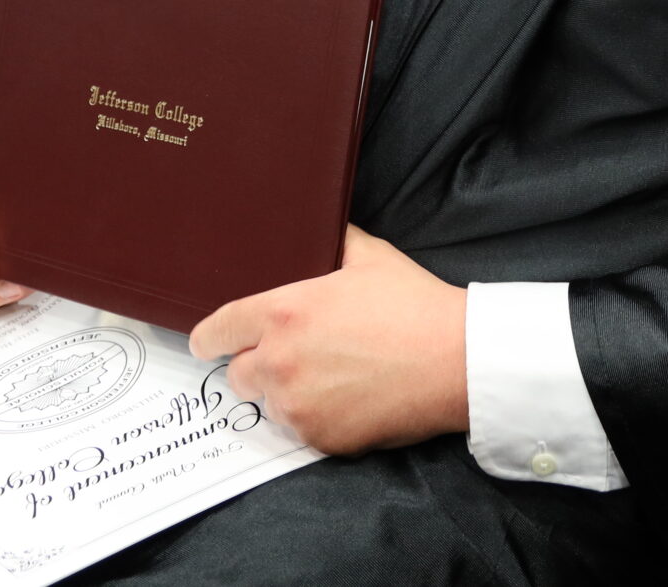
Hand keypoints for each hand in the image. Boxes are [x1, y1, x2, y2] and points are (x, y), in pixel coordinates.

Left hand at [188, 227, 467, 454]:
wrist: (456, 360)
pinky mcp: (321, 438)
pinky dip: (317, 418)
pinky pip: (301, 430)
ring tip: (329, 376)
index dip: (211, 338)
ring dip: (286, 393)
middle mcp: (279, 362)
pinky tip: (349, 398)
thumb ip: (329, 242)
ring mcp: (298, 406)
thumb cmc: (413, 305)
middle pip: (237, 375)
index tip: (212, 342)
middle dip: (255, 365)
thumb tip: (316, 228)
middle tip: (292, 355)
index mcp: (282, 313)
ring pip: (270, 404)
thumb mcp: (368, 255)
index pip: (215, 332)